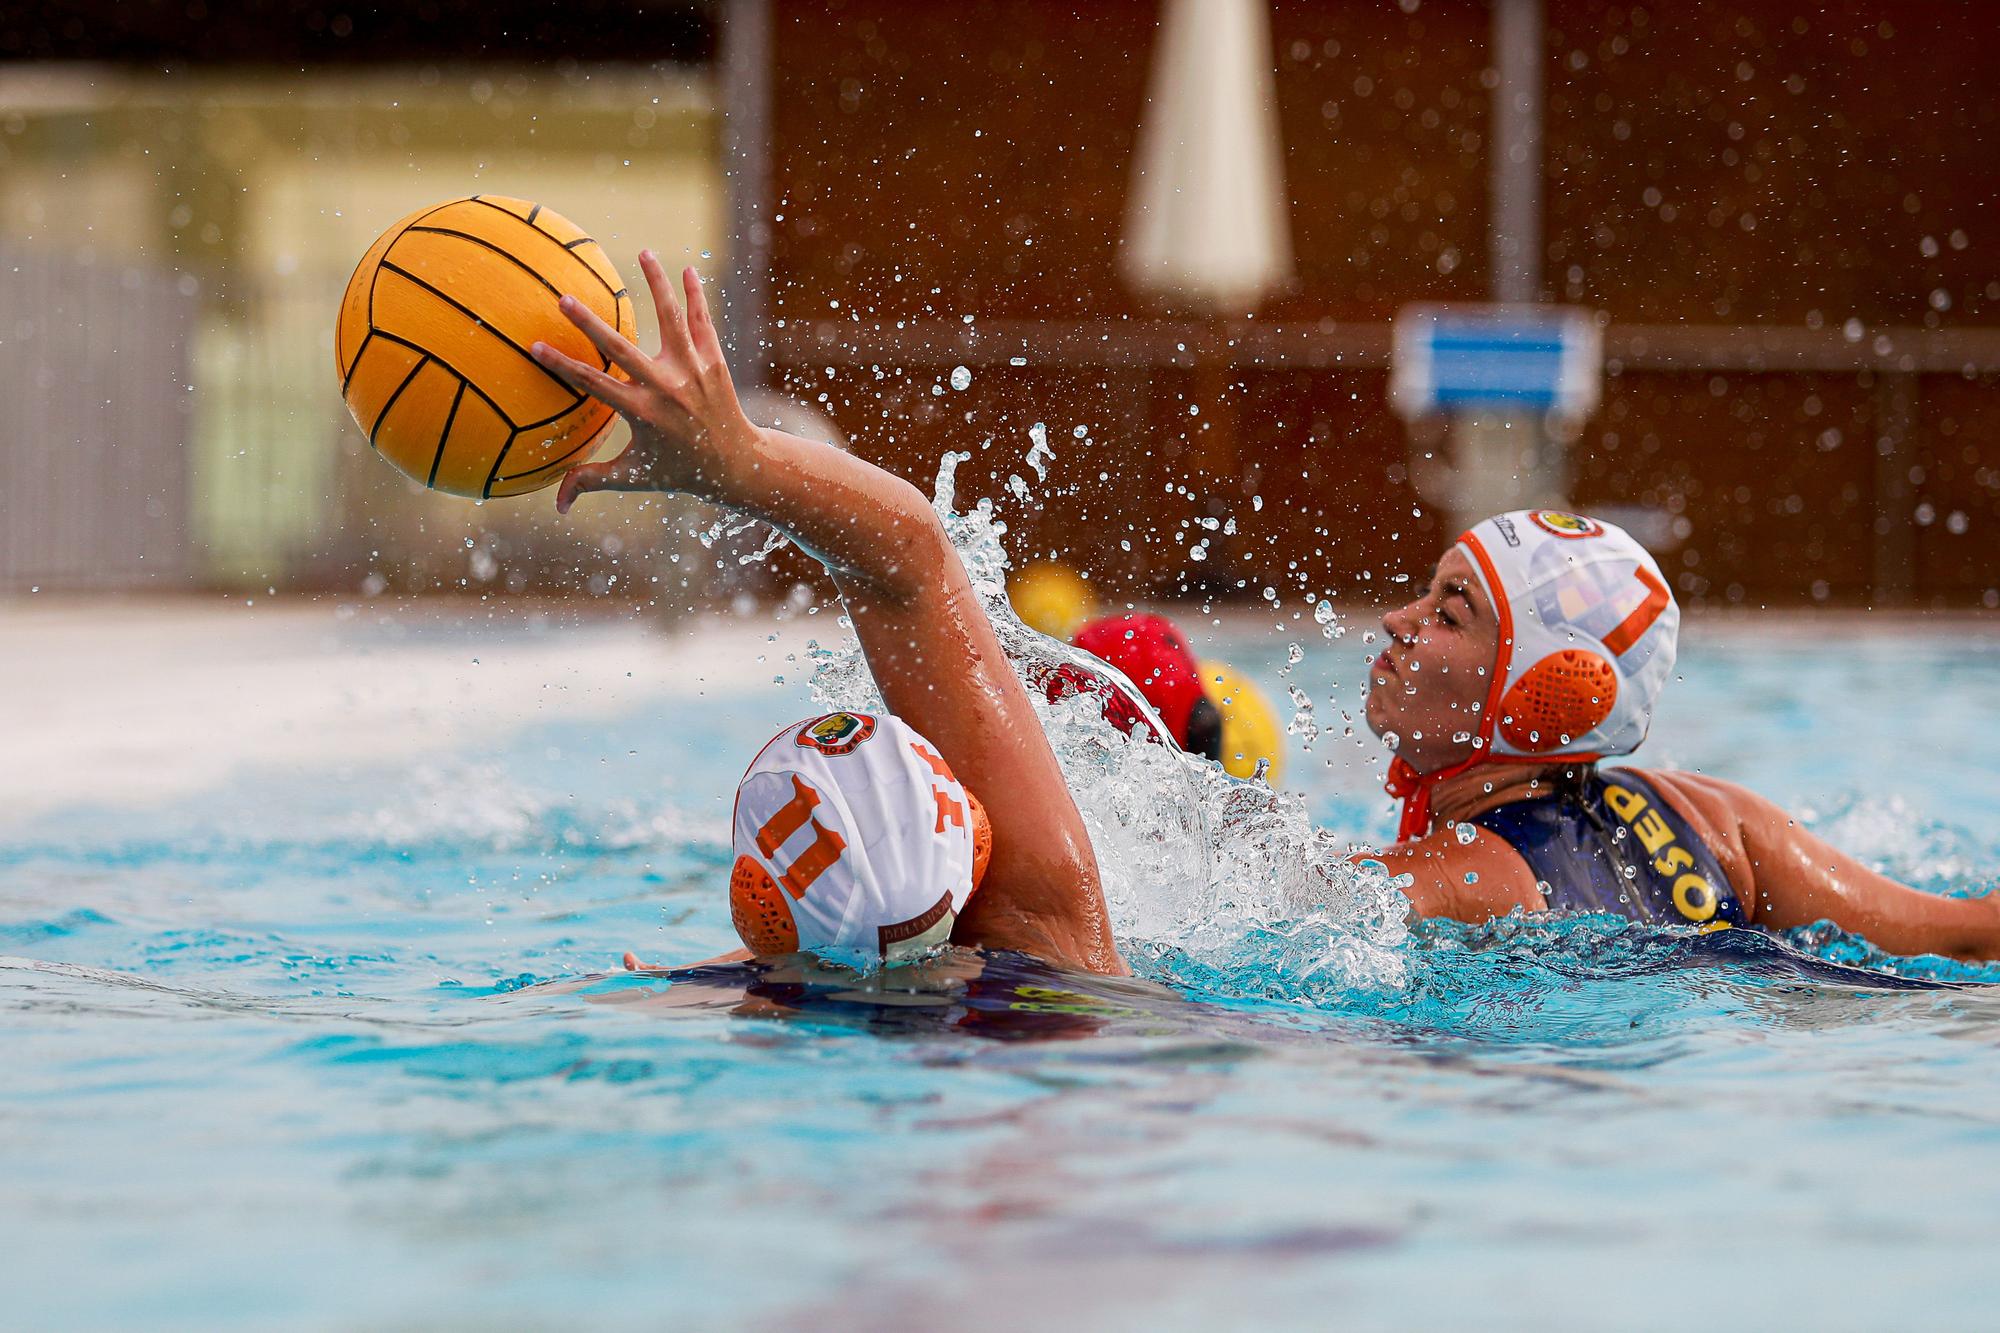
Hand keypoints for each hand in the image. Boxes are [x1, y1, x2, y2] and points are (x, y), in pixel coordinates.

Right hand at [529, 252, 758, 513]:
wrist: (737, 465)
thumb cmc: (680, 472)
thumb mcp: (635, 477)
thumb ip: (592, 480)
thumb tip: (555, 504)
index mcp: (642, 413)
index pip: (593, 384)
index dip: (562, 366)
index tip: (534, 346)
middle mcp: (667, 388)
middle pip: (621, 348)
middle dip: (590, 323)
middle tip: (565, 297)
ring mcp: (692, 370)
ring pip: (671, 319)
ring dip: (657, 284)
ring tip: (643, 252)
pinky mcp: (713, 361)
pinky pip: (702, 322)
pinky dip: (695, 296)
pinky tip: (686, 270)